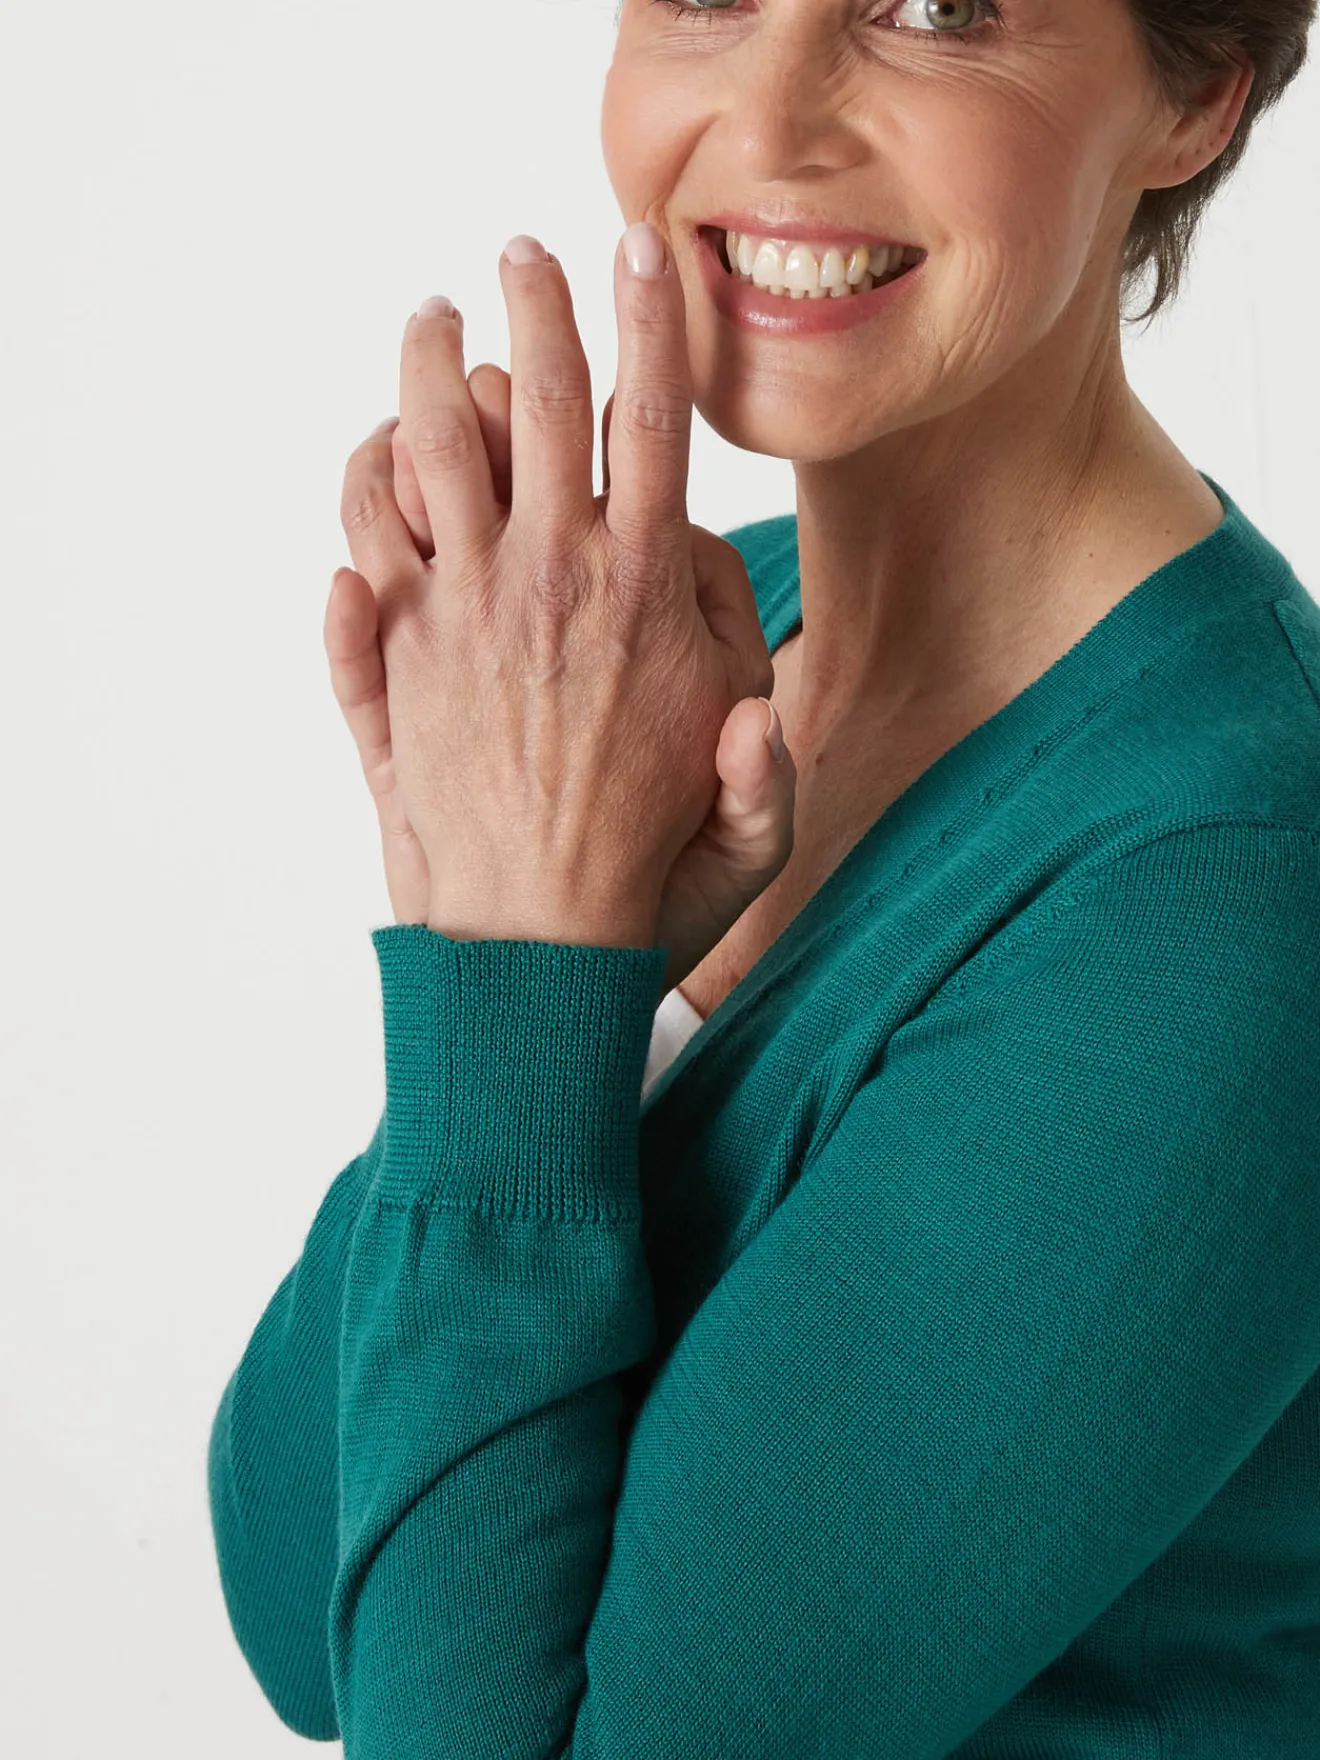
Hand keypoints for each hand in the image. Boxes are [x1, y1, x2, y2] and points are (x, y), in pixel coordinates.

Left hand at [330, 226, 797, 994]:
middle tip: (520, 252)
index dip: (649, 321)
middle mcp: (549, 577)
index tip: (637, 249)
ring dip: (427, 364)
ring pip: (432, 442)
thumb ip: (764, 705)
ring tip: (427, 318)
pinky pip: (363, 536)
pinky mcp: (396, 655)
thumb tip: (744, 641)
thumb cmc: (648, 871)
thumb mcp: (756, 804)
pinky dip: (365, 486)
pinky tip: (375, 456)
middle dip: (534, 302)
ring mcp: (461, 609)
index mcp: (643, 589)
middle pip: (536, 395)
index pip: (650, 419)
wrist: (533, 944)